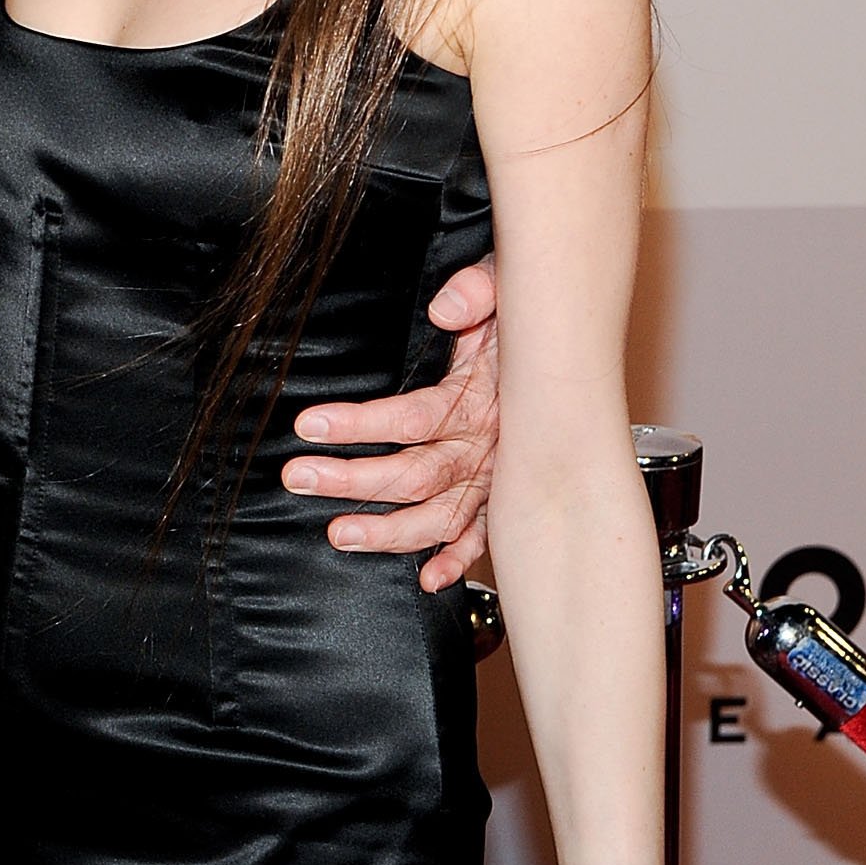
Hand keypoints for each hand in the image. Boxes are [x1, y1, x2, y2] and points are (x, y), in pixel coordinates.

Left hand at [282, 258, 498, 591]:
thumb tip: (446, 308)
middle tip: (300, 477)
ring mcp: (497, 474)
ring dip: (390, 532)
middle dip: (354, 480)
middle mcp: (491, 445)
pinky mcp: (503, 491)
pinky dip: (458, 559)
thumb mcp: (507, 286)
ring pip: (441, 514)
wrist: (566, 343)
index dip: (361, 423)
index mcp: (483, 399)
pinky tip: (428, 579)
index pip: (414, 418)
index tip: (311, 424)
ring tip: (340, 534)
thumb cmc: (525, 316)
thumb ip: (478, 291)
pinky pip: (482, 533)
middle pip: (417, 474)